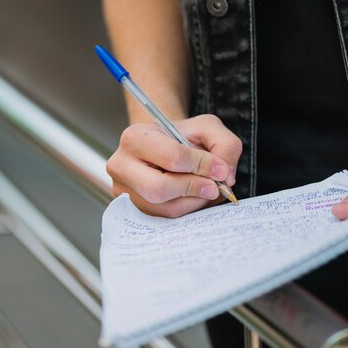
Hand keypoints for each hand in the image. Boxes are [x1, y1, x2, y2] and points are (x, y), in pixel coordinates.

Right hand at [107, 114, 242, 216]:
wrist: (163, 148)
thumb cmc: (182, 137)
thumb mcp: (207, 128)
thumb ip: (224, 144)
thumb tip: (225, 174)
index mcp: (135, 138)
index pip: (171, 157)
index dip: (203, 165)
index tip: (222, 169)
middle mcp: (122, 166)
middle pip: (159, 188)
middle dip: (194, 188)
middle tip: (215, 187)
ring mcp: (124, 192)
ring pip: (165, 208)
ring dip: (195, 202)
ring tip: (207, 190)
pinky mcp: (134, 210)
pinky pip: (166, 219)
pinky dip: (188, 210)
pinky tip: (195, 197)